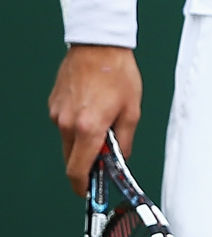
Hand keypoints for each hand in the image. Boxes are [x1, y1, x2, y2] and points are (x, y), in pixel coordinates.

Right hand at [48, 45, 141, 195]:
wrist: (98, 44)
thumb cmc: (118, 73)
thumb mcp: (132, 110)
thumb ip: (124, 141)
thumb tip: (119, 159)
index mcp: (88, 128)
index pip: (78, 171)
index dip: (83, 187)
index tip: (88, 192)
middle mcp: (67, 124)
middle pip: (71, 159)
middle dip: (87, 162)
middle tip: (104, 154)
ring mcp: (57, 114)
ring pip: (68, 141)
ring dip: (82, 141)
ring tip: (102, 119)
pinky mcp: (53, 105)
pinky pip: (64, 124)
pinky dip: (76, 125)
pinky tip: (91, 107)